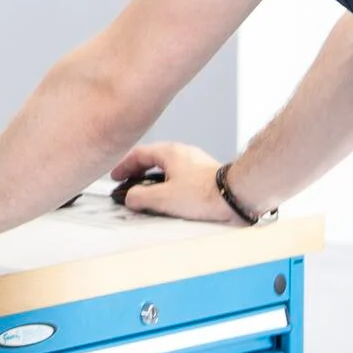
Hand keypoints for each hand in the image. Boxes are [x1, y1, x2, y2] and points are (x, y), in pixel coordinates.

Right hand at [110, 141, 240, 223]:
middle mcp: (183, 153)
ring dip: (154, 180)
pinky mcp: (206, 176)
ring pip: (168, 169)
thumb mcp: (162, 198)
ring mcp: (196, 163)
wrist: (237, 197)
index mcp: (169, 152)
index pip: (138, 154)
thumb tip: (130, 198)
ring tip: (148, 194)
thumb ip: (139, 197)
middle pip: (153, 159)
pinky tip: (170, 199)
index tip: (115, 176)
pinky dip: (169, 185)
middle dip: (138, 173)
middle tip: (128, 184)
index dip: (123, 166)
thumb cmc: (205, 193)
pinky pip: (181, 178)